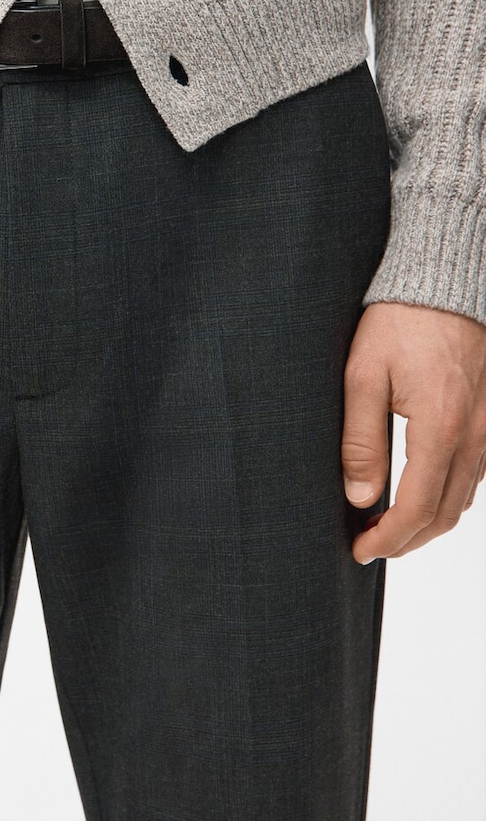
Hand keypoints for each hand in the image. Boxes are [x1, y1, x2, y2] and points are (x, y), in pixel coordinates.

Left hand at [342, 301, 485, 562]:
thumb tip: (359, 497)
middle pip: (446, 516)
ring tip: (387, 525)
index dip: (388, 540)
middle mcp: (475, 436)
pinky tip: (419, 493)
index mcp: (440, 429)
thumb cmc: (399, 322)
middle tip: (368, 545)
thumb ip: (360, 441)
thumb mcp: (362, 375)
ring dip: (428, 523)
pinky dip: (448, 497)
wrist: (444, 283)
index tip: (359, 549)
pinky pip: (476, 476)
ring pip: (464, 500)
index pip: (417, 509)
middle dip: (406, 541)